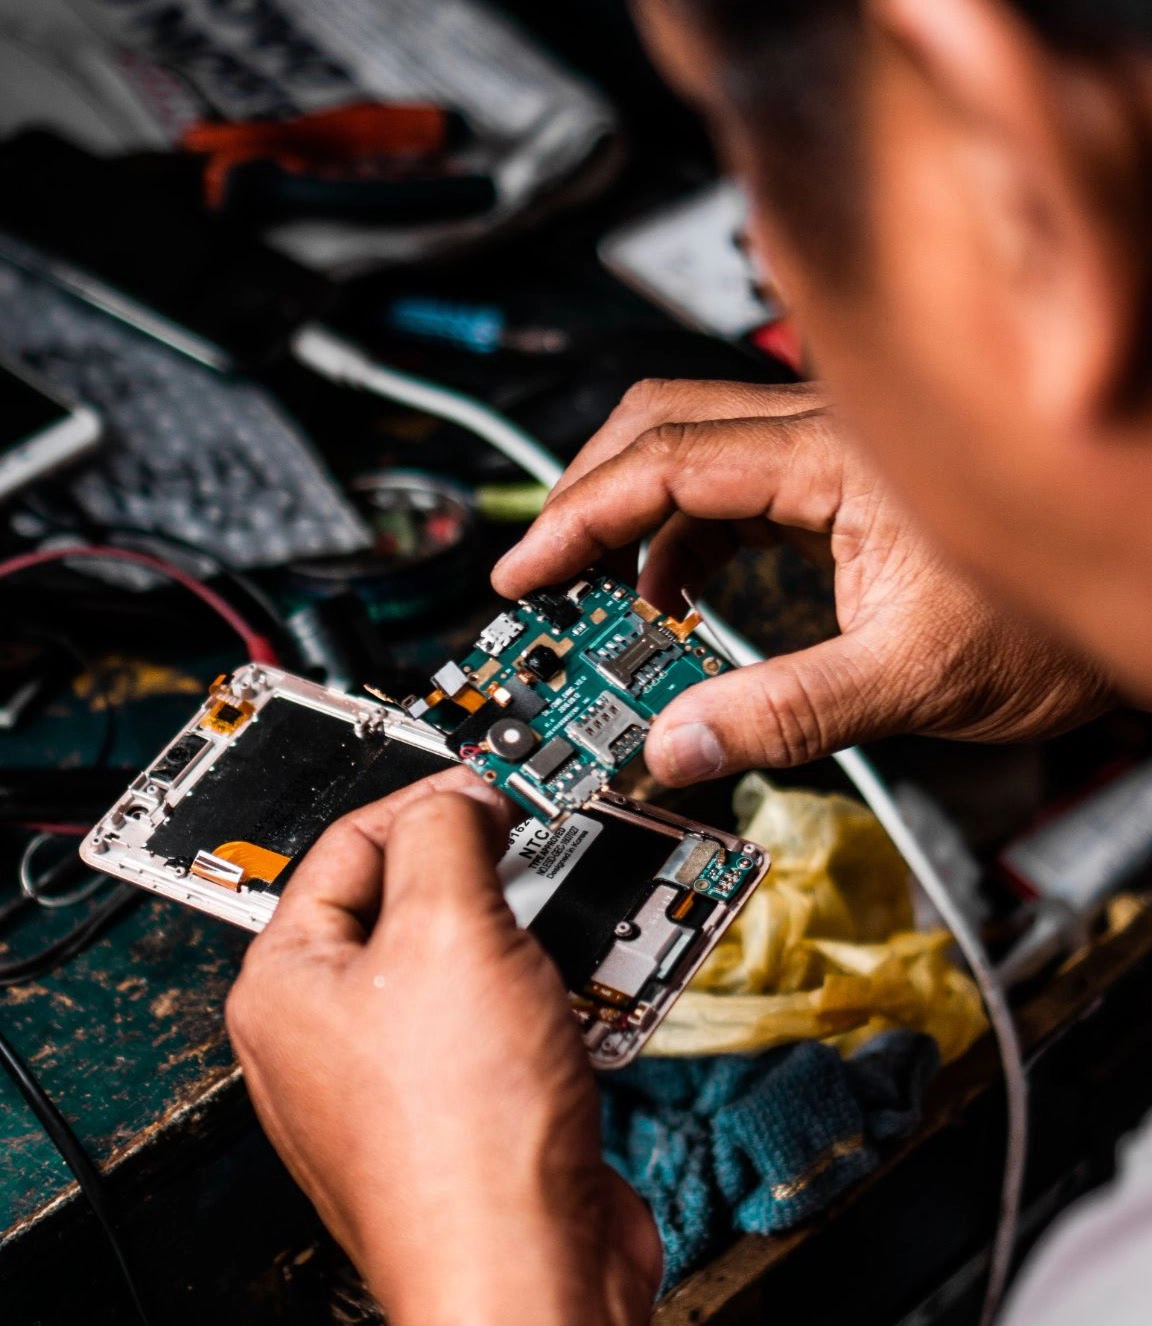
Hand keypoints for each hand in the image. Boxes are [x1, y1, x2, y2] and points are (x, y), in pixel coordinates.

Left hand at [226, 765, 661, 1325]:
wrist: (533, 1274)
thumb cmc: (466, 1135)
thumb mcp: (453, 930)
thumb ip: (447, 833)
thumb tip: (460, 796)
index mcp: (288, 983)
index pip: (352, 843)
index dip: (430, 799)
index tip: (496, 785)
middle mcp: (329, 1032)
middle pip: (412, 901)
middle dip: (487, 874)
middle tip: (540, 848)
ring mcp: (395, 1077)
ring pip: (466, 962)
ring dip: (528, 938)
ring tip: (570, 923)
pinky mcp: (461, 1110)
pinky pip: (500, 1020)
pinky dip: (546, 996)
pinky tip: (583, 995)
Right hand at [493, 378, 1114, 781]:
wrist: (1135, 587)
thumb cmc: (1051, 624)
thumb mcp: (910, 680)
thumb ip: (784, 713)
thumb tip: (675, 746)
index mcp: (834, 457)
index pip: (668, 463)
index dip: (581, 517)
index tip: (525, 570)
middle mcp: (825, 432)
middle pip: (662, 423)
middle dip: (588, 492)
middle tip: (542, 568)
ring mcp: (831, 451)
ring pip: (693, 446)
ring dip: (631, 515)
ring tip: (595, 593)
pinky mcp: (839, 481)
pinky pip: (732, 487)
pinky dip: (682, 536)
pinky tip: (673, 594)